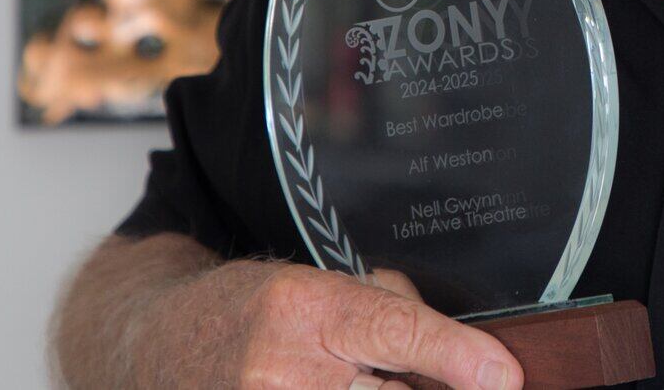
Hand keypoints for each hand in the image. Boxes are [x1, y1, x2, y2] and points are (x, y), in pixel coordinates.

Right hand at [218, 261, 522, 389]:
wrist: (159, 346)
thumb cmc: (248, 311)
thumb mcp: (320, 284)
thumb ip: (390, 308)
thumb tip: (462, 353)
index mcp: (303, 311)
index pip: (395, 332)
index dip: (458, 356)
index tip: (504, 377)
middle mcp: (280, 373)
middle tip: (452, 380)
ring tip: (380, 379)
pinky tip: (359, 388)